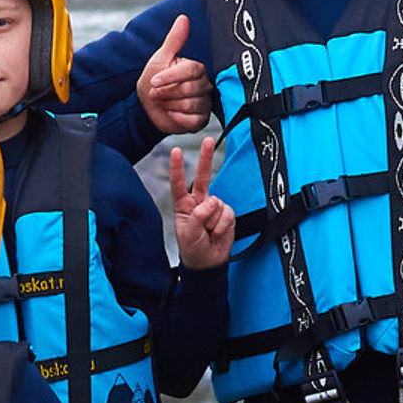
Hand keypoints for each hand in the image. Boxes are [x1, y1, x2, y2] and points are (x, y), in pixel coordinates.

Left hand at [138, 12, 211, 136]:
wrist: (148, 106)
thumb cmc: (154, 80)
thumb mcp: (161, 58)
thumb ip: (174, 40)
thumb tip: (183, 18)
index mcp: (196, 68)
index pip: (190, 70)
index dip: (170, 76)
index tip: (153, 81)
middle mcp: (204, 85)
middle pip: (188, 89)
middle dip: (166, 92)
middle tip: (155, 93)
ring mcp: (204, 103)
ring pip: (189, 105)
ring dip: (169, 104)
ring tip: (163, 102)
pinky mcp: (201, 120)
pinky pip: (192, 120)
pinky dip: (178, 118)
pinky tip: (171, 113)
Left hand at [168, 125, 234, 269]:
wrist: (208, 262)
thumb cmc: (193, 249)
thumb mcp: (189, 233)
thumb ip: (199, 216)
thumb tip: (213, 201)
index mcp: (183, 205)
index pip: (178, 183)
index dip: (177, 168)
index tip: (175, 151)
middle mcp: (198, 202)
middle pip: (203, 176)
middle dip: (205, 158)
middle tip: (208, 140)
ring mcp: (213, 207)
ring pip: (217, 204)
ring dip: (214, 222)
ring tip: (209, 233)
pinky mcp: (226, 214)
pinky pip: (228, 213)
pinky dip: (223, 225)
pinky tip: (217, 233)